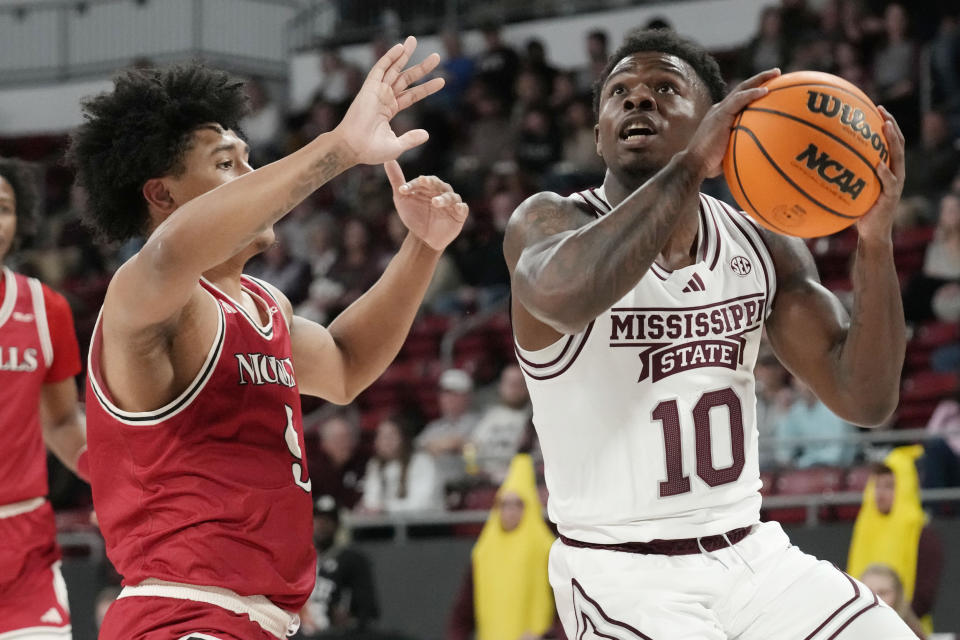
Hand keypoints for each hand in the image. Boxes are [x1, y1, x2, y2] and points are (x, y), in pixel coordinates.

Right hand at [336, 36, 444, 164]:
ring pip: (394, 69)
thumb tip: (426, 135)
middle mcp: (384, 97)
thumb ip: (411, 139)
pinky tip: (400, 47)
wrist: (354, 148)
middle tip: (437, 57)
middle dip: (421, 67)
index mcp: (390, 109)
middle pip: (406, 78)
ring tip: (414, 40)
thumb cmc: (371, 150)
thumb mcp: (397, 146)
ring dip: (404, 54)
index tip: (442, 80)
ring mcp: (377, 91)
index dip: (426, 88)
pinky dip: (389, 57)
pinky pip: (380, 68)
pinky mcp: (369, 88)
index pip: (412, 95)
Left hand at [385, 160, 467, 250]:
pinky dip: (461, 207)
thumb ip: (397, 180)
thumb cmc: (414, 216)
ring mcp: (451, 203)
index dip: (412, 184)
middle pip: (438, 185)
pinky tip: (458, 207)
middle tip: (422, 181)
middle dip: (430, 183)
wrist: (423, 238)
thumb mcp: (402, 199)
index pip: (422, 181)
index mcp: (429, 186)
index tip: (402, 190)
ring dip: (443, 198)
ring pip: (450, 197)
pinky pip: (462, 209)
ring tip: (435, 202)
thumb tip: (387, 159)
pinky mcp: (459, 215)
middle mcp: (442, 192)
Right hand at [687, 68, 780, 177]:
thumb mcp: (729, 153)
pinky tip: (766, 91)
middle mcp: (720, 109)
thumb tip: (760, 156)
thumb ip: (741, 148)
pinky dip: (752, 94)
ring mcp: (719, 110)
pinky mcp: (720, 114)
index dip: (753, 91)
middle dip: (759, 78)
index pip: (739, 99)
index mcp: (721, 117)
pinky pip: (739, 100)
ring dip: (760, 79)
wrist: (694, 164)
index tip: (770, 87)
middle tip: (776, 72)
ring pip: (742, 89)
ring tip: (776, 73)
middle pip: (742, 89)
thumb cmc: (709, 165)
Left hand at [855, 105, 903, 244]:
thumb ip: (841, 176)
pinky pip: (889, 182)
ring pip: (897, 158)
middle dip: (891, 125)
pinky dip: (884, 173)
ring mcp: (895, 184)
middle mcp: (894, 172)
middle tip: (882, 110)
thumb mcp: (849, 189)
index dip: (885, 124)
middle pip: (897, 144)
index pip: (888, 142)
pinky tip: (878, 165)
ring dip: (893, 142)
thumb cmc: (857, 211)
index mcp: (886, 168)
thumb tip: (815, 164)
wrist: (871, 233)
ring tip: (886, 128)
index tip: (875, 108)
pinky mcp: (891, 197)